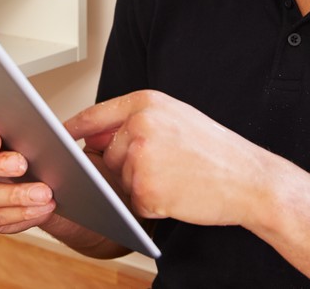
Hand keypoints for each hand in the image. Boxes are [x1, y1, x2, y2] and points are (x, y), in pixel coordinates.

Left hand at [65, 90, 274, 226]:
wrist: (251, 179)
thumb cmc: (217, 150)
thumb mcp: (177, 118)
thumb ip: (135, 121)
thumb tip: (91, 136)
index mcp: (146, 103)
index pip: (94, 115)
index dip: (74, 128)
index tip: (59, 138)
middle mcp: (140, 126)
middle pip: (107, 154)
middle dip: (127, 167)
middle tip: (168, 167)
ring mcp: (141, 158)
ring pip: (120, 181)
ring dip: (142, 187)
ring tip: (177, 178)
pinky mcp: (146, 189)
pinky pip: (134, 203)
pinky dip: (152, 206)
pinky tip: (178, 195)